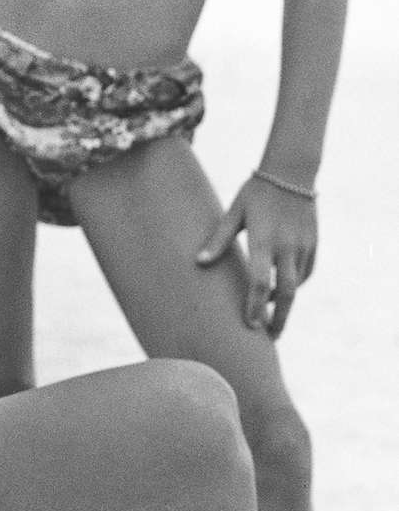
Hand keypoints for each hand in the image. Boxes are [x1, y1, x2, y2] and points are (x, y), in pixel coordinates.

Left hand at [197, 175, 316, 338]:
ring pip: (298, 284)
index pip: (260, 281)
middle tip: (270, 338)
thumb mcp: (234, 213)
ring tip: (271, 317)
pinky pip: (306, 271)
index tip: (250, 325)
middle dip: (279, 318)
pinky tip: (283, 291)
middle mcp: (287, 246)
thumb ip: (218, 239)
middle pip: (287, 292)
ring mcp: (303, 245)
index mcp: (264, 240)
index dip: (255, 306)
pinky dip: (295, 284)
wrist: (290, 172)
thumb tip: (198, 262)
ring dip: (285, 303)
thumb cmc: (255, 192)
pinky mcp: (313, 243)